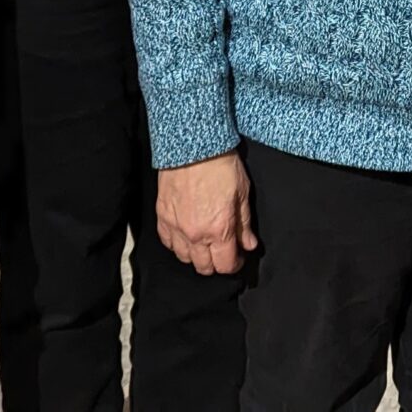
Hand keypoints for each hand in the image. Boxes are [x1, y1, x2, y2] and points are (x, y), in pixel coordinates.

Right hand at [156, 151, 256, 275]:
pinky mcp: (162, 216)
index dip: (233, 265)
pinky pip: (167, 242)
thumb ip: (244, 224)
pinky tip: (185, 235)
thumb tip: (249, 244)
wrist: (194, 145)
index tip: (237, 258)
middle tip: (222, 251)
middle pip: (203, 267)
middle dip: (215, 263)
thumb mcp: (242, 193)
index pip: (225, 265)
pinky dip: (177, 243)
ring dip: (195, 255)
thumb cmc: (220, 164)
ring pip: (184, 258)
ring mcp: (176, 227)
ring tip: (204, 244)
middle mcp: (195, 234)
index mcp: (219, 230)